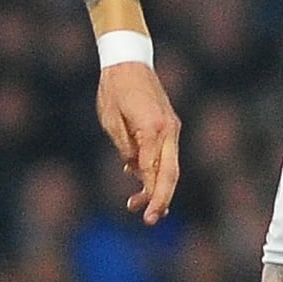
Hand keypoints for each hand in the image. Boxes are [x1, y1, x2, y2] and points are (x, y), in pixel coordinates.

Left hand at [97, 59, 181, 223]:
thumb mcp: (111, 120)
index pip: (154, 170)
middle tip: (149, 220)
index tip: (143, 213)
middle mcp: (168, 130)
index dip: (150, 194)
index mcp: (152, 128)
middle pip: (170, 173)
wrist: (129, 60)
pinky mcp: (168, 126)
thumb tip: (134, 170)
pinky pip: (164, 154)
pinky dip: (154, 170)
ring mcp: (171, 128)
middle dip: (161, 199)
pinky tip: (135, 180)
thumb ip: (125, 147)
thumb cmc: (115, 88)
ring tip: (135, 205)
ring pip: (170, 166)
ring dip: (156, 188)